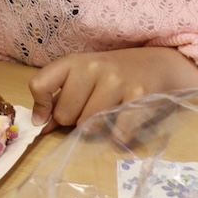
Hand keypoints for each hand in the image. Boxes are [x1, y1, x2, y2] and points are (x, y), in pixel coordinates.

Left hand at [29, 47, 197, 131]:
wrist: (159, 64)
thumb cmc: (114, 74)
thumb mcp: (83, 77)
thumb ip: (60, 98)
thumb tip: (38, 124)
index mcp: (74, 62)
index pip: (40, 84)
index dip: (41, 107)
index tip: (48, 117)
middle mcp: (93, 67)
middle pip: (65, 114)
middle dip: (75, 120)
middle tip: (92, 109)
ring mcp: (117, 81)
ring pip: (89, 125)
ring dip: (97, 128)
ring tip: (109, 113)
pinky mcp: (139, 96)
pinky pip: (117, 133)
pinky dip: (119, 135)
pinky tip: (125, 122)